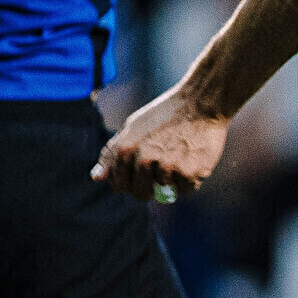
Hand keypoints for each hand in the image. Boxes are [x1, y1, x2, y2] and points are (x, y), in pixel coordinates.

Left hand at [95, 86, 228, 203]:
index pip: (119, 185)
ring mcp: (166, 168)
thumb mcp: (133, 128)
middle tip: (161, 172)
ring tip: (181, 157)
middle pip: (140, 193)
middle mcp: (143, 160)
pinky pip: (186, 190)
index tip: (139, 177)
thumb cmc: (165, 115)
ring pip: (164, 191)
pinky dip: (190, 180)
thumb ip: (112, 153)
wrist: (201, 103)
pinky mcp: (189, 172)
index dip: (128, 184)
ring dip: (172, 181)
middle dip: (149, 189)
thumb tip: (96, 178)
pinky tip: (194, 160)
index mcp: (125, 149)